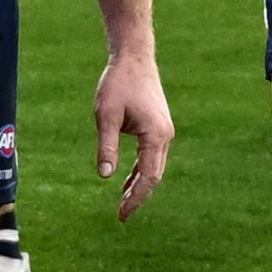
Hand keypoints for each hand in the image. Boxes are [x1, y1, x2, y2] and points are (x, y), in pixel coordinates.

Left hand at [95, 48, 172, 221]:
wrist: (134, 57)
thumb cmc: (118, 83)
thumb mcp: (106, 115)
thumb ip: (107, 146)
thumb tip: (105, 176)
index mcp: (155, 135)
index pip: (148, 176)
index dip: (135, 198)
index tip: (121, 215)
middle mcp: (165, 135)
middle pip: (155, 175)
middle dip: (139, 196)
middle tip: (121, 215)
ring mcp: (165, 130)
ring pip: (155, 166)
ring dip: (140, 184)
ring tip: (122, 202)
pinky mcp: (159, 125)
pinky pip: (152, 155)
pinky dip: (141, 170)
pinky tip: (127, 179)